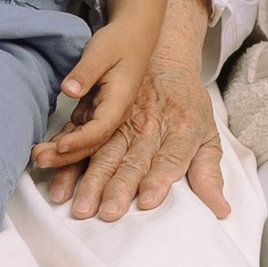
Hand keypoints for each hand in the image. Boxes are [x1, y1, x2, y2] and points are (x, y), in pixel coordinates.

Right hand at [45, 0, 230, 219]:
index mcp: (180, 128)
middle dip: (117, 187)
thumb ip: (209, 173)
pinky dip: (61, 152)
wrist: (162, 53)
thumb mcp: (208, 134)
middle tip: (105, 213)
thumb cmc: (187, 104)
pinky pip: (77, 133)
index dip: (159, 178)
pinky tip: (45, 165)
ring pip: (101, 148)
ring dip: (84, 175)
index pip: (171, 158)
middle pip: (132, 159)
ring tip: (70, 201)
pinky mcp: (97, 111)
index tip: (147, 201)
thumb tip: (222, 212)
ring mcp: (120, 117)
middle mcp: (148, 124)